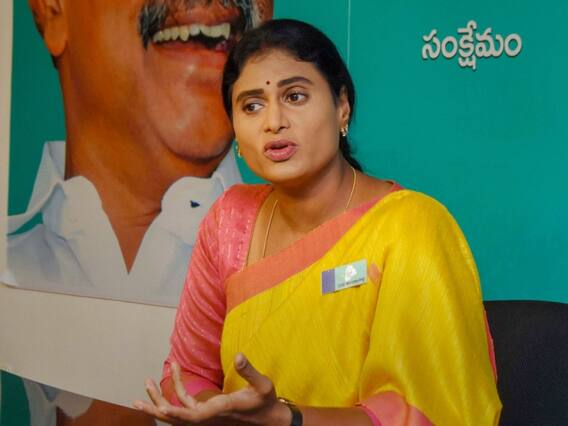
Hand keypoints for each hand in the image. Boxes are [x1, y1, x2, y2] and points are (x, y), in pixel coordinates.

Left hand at [133, 353, 290, 425]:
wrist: (269, 419)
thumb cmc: (266, 401)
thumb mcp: (262, 385)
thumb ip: (249, 371)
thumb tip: (239, 355)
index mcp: (220, 410)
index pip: (193, 416)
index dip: (176, 413)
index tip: (163, 409)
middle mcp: (209, 417)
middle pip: (176, 418)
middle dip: (155, 409)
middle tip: (135, 400)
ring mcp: (206, 416)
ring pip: (177, 413)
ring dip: (160, 399)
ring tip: (147, 382)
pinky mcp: (207, 412)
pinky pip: (185, 405)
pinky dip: (175, 392)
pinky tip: (173, 375)